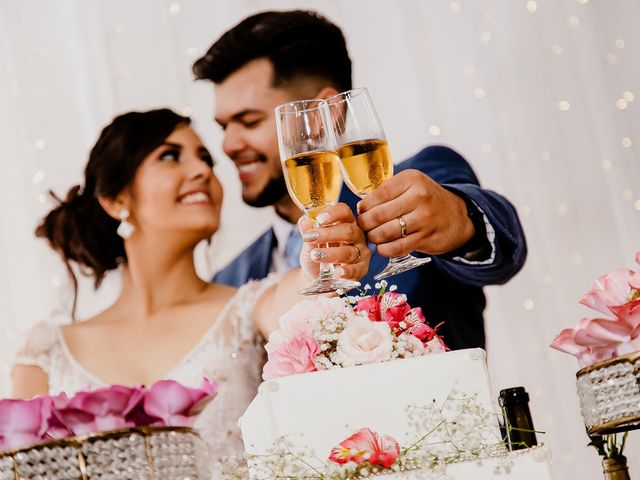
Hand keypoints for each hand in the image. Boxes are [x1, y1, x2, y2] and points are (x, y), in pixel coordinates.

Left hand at [298, 203, 370, 280]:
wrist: (315, 276)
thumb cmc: (316, 254)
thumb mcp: (309, 242)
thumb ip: (307, 232)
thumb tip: (304, 221)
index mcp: (344, 223)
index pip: (344, 212)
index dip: (333, 213)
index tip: (319, 219)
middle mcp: (356, 236)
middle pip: (349, 231)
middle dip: (329, 234)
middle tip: (311, 237)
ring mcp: (360, 253)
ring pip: (350, 251)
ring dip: (331, 253)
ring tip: (315, 255)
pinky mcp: (361, 270)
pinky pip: (356, 270)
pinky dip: (347, 271)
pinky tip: (338, 271)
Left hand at [356, 169, 473, 256]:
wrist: (457, 216)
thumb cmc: (426, 200)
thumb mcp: (411, 185)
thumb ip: (387, 191)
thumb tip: (360, 207)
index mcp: (412, 180)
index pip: (378, 194)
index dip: (365, 206)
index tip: (361, 211)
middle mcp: (419, 197)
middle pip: (378, 215)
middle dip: (365, 224)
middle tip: (363, 226)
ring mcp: (424, 219)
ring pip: (385, 233)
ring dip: (373, 237)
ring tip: (372, 236)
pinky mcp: (426, 238)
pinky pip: (397, 248)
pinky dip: (384, 249)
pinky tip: (382, 247)